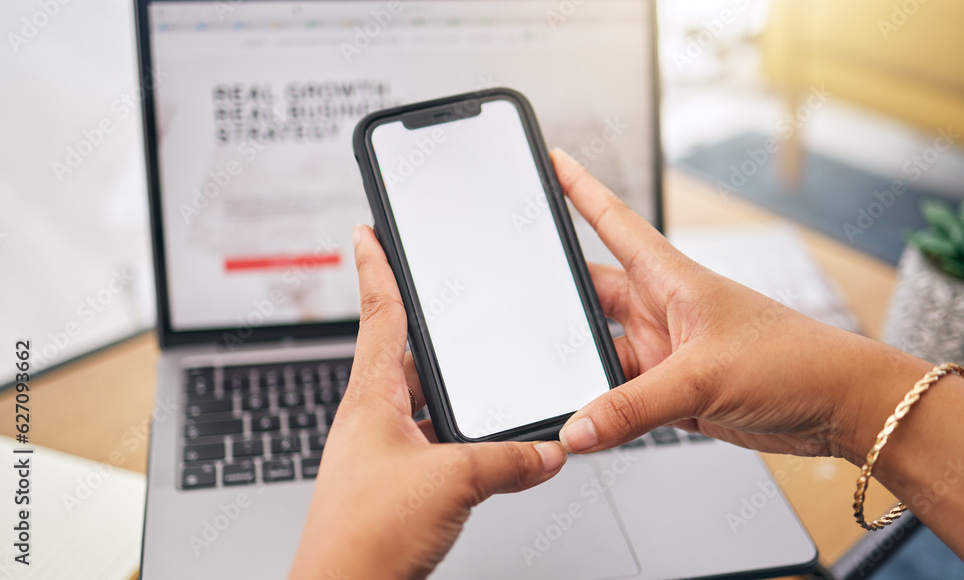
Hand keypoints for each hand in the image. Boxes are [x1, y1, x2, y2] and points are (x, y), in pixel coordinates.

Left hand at [288, 225, 566, 579]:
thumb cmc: (363, 537)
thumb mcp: (451, 481)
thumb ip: (507, 460)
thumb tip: (546, 449)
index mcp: (371, 399)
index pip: (377, 315)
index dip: (374, 268)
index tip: (366, 234)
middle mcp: (372, 420)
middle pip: (406, 357)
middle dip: (432, 334)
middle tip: (451, 307)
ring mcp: (382, 452)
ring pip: (423, 404)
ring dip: (452, 395)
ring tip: (485, 386)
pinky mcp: (395, 484)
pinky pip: (432, 444)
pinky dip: (459, 440)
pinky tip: (484, 451)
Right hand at [550, 149, 930, 463]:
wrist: (840, 407)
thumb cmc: (797, 361)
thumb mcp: (703, 378)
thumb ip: (633, 407)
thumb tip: (579, 427)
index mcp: (671, 279)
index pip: (613, 222)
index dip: (579, 189)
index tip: (551, 162)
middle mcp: (663, 310)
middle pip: (594, 297)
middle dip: (559, 302)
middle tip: (518, 306)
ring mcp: (666, 353)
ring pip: (602, 355)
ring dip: (582, 371)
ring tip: (555, 388)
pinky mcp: (672, 393)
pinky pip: (621, 399)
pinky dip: (603, 413)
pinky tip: (587, 424)